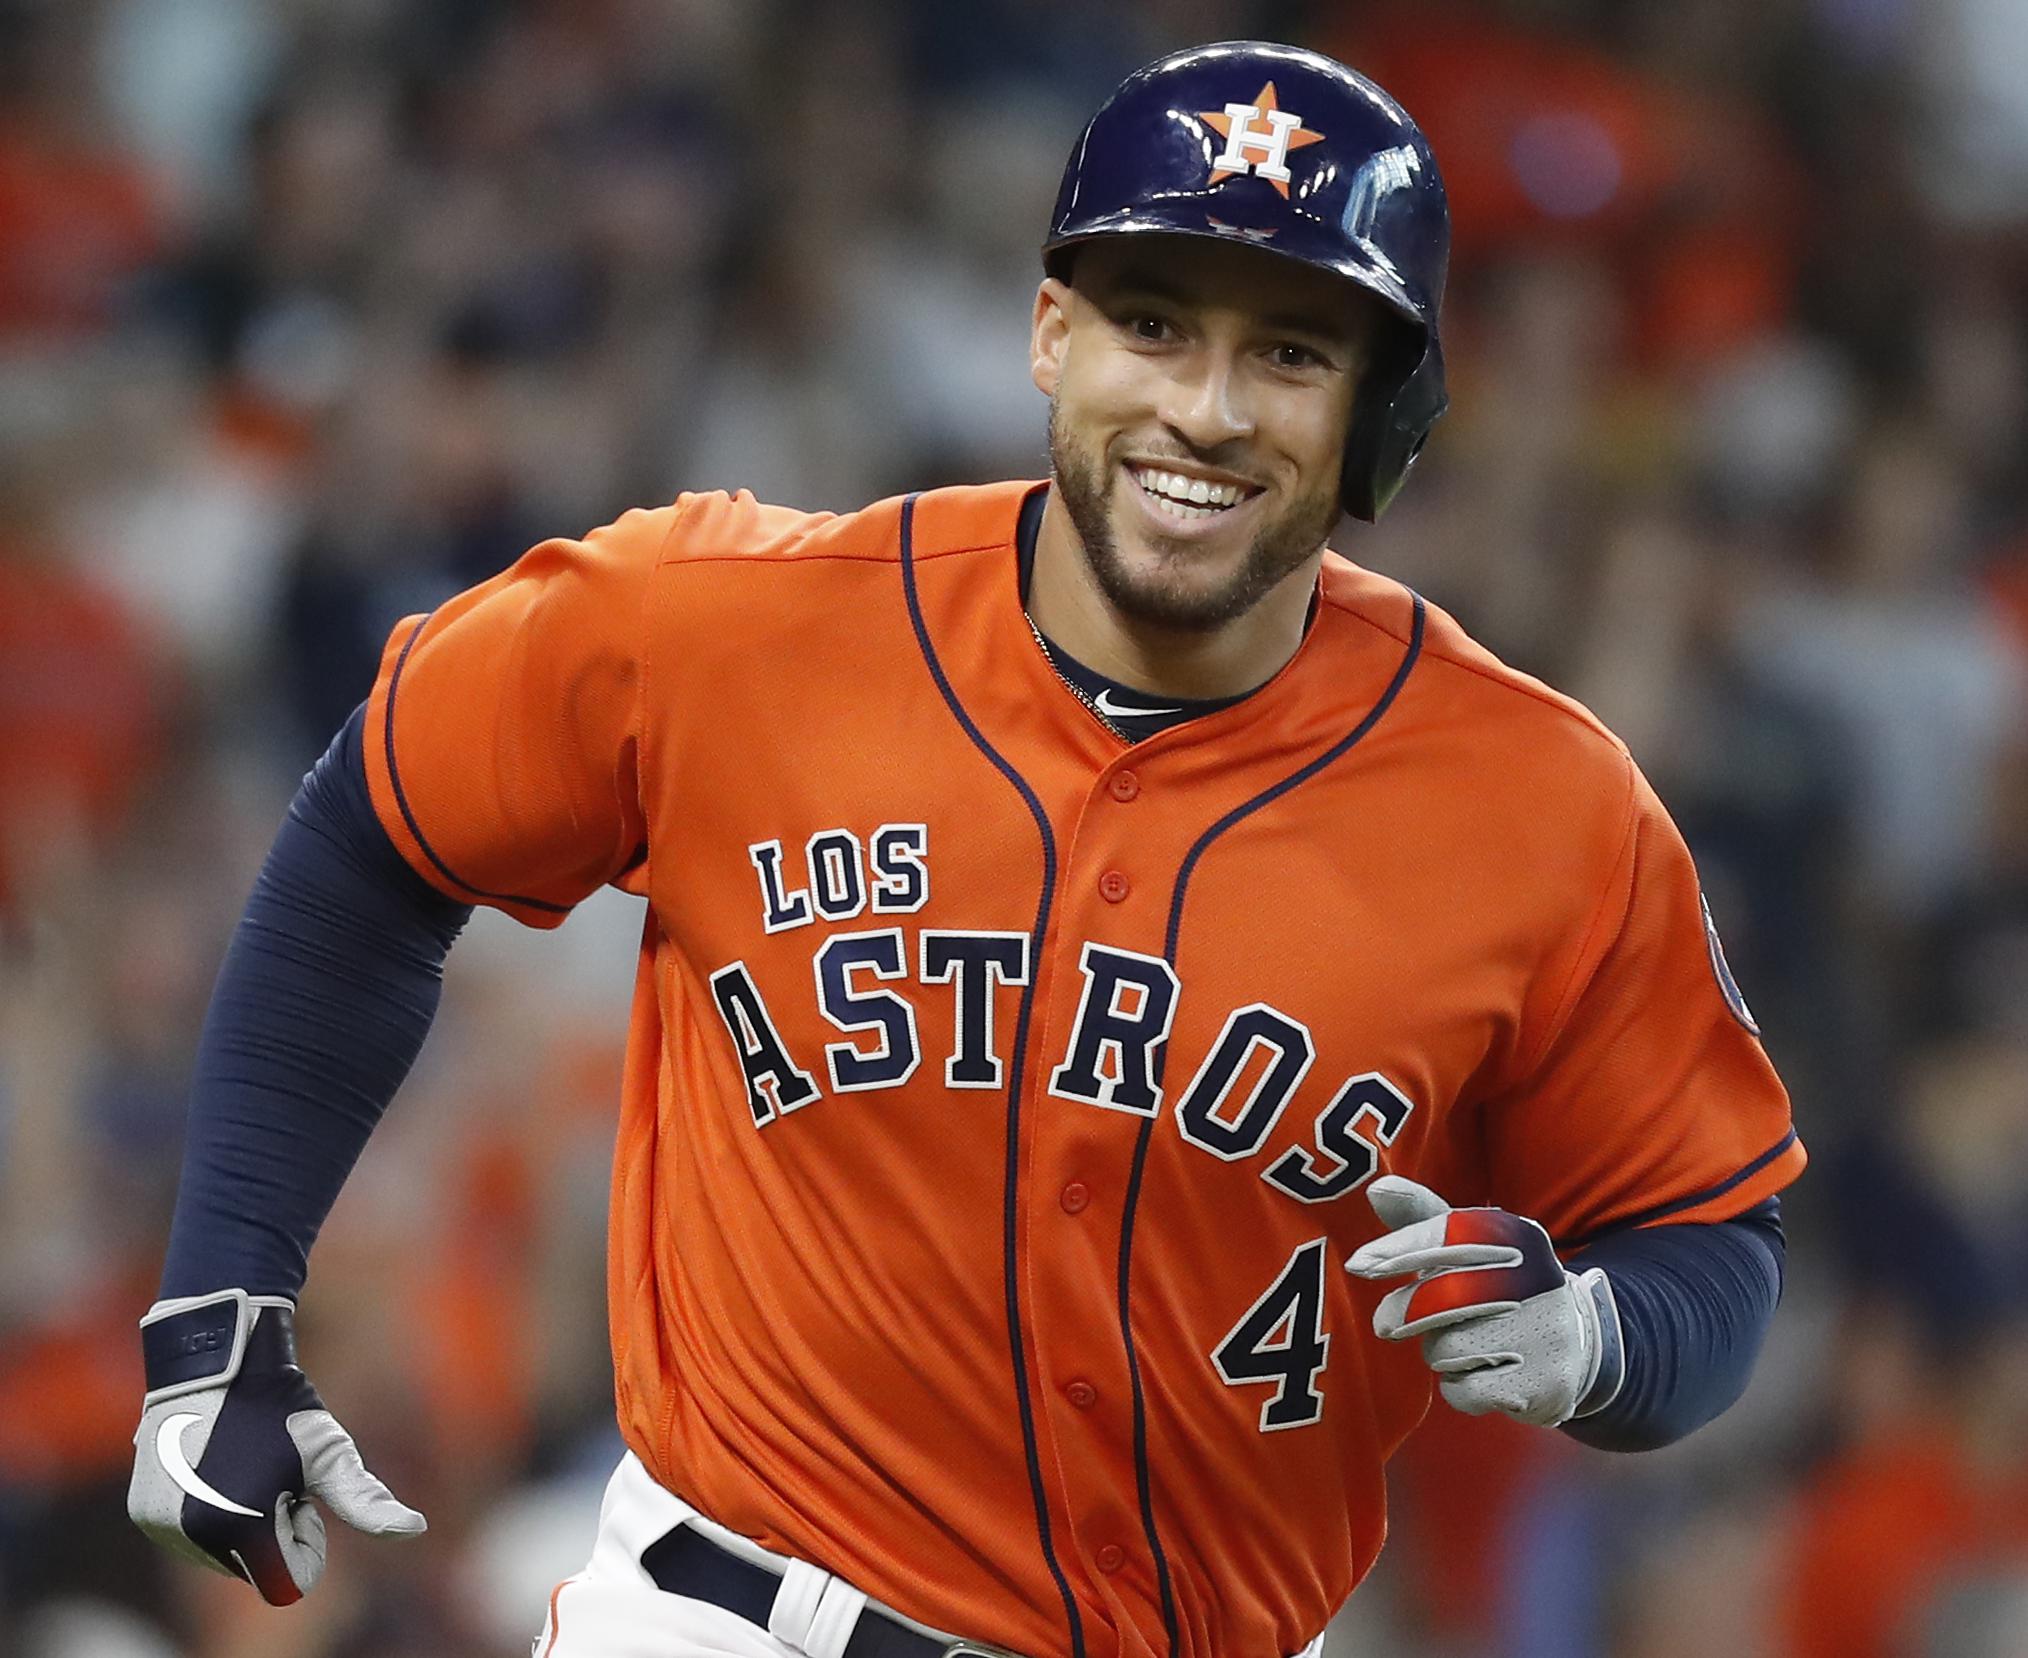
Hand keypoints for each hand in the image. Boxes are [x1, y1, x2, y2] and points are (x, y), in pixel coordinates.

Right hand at [128, 1289, 425, 1603]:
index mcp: (242, 1530)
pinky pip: (191, 1538)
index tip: (299, 1497)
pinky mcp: (144, 1515)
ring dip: (242, 1521)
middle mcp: (195, 1539)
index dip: (305, 1540)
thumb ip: (366, 1501)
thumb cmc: (280, 1407)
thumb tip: (416, 1530)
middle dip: (273, 1529)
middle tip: (271, 1474)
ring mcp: (164, 1529)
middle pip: (257, 1569)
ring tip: (241, 1465)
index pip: (290, 1583)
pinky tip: (212, 1466)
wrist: (214, 1362)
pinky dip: (209, 1514)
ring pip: (224, 1556)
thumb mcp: (329, 1453)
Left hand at [1346, 1176, 1623, 1427]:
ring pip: (1448, 1349)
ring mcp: (1545, 1333)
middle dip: (1406, 1312)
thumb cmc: (1496, 1287)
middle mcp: (1538, 1279)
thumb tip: (1377, 1188)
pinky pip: (1466, 1390)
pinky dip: (1460, 1388)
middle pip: (1442, 1296)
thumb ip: (1422, 1218)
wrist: (1574, 1345)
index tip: (1359, 1264)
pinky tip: (1483, 1376)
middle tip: (1386, 1323)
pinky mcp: (1545, 1383)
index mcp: (1517, 1237)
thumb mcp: (1468, 1247)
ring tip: (1464, 1346)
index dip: (1400, 1249)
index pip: (1450, 1235)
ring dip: (1440, 1353)